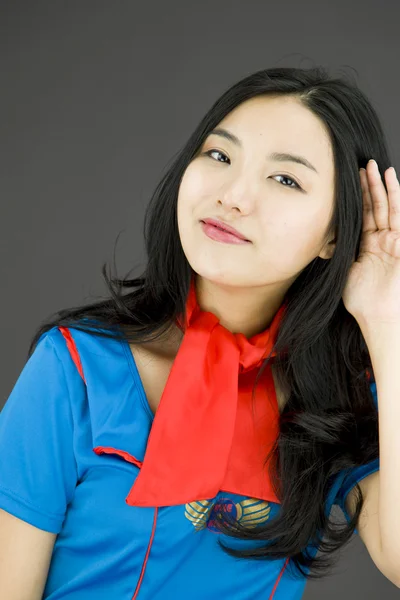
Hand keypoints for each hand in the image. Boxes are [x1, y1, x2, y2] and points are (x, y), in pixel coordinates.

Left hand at [342, 159, 399, 325]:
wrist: (376, 315)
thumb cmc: (361, 300)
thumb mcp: (345, 271)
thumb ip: (340, 253)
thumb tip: (323, 240)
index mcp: (368, 246)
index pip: (364, 216)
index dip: (359, 199)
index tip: (350, 181)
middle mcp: (382, 240)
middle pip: (376, 207)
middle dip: (369, 186)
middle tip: (362, 165)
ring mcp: (393, 241)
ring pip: (388, 207)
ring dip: (382, 187)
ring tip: (376, 167)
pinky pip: (399, 216)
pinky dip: (396, 198)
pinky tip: (392, 182)